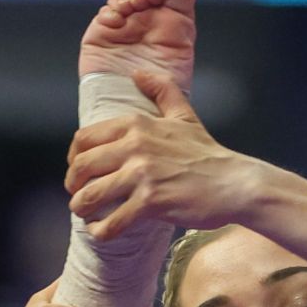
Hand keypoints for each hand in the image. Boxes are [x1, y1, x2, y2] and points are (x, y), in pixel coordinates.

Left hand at [65, 70, 256, 239]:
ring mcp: (142, 174)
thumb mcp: (184, 115)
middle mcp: (135, 146)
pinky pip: (113, 221)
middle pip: (82, 166)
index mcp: (137, 124)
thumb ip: (162, 90)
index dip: (74, 158)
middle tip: (78, 197)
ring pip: (91, 195)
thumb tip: (139, 73)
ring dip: (82, 208)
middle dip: (73, 185)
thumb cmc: (208, 154)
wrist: (233, 184)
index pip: (86, 138)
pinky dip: (101, 231)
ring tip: (85, 216)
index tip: (78, 171)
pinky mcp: (151, 202)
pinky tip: (101, 233)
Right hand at [78, 0, 195, 93]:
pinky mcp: (102, 37)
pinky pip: (104, 15)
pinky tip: (117, 21)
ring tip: (129, 12)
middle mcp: (145, 24)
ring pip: (121, 0)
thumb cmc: (164, 81)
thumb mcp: (182, 33)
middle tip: (143, 1)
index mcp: (167, 23)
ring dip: (125, 0)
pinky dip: (110, 12)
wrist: (137, 108)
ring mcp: (123, 30)